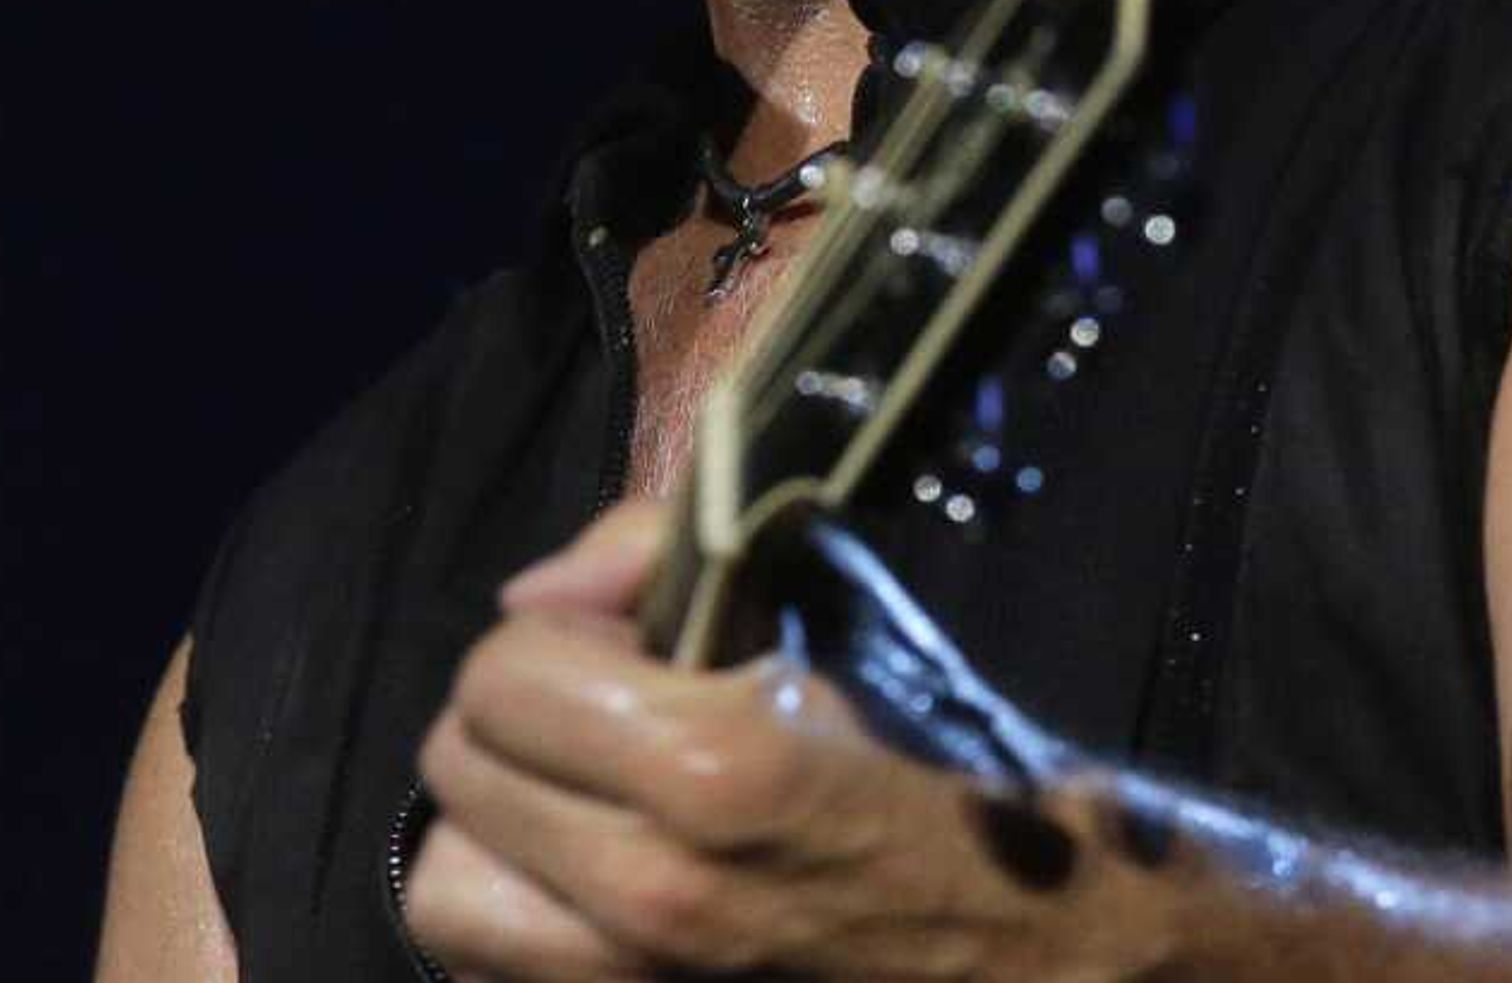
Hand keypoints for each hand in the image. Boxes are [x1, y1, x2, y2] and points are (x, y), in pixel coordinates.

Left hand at [403, 501, 1164, 980]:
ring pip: (449, 895)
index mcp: (711, 770)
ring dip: (498, 838)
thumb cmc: (963, 773)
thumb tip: (533, 599)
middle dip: (516, 723)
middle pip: (457, 776)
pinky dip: (528, 925)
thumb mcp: (838, 624)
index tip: (619, 640)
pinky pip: (503, 970)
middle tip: (595, 714)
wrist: (1062, 957)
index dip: (553, 637)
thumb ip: (665, 568)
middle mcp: (651, 896)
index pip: (502, 674)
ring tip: (577, 809)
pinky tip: (596, 891)